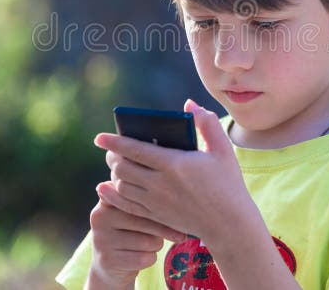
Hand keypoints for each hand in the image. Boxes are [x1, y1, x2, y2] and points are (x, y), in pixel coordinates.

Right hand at [86, 198, 187, 288]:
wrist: (108, 264)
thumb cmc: (128, 232)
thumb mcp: (132, 213)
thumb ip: (145, 203)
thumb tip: (179, 204)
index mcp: (107, 198)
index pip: (140, 200)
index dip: (161, 208)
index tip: (181, 213)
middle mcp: (100, 217)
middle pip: (146, 220)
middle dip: (165, 230)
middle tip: (180, 236)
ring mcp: (101, 239)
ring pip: (148, 241)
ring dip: (156, 245)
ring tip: (151, 244)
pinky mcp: (108, 260)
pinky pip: (143, 258)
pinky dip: (150, 259)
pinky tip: (143, 257)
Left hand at [94, 99, 255, 242]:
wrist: (229, 224)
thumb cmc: (228, 183)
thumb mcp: (222, 149)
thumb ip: (206, 122)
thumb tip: (188, 103)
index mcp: (174, 164)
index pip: (134, 149)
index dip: (114, 141)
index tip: (99, 138)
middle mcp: (160, 184)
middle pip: (122, 167)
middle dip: (113, 156)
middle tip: (112, 150)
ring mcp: (156, 202)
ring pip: (121, 186)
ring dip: (116, 174)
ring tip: (118, 165)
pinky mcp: (156, 216)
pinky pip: (126, 205)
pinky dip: (115, 195)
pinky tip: (110, 188)